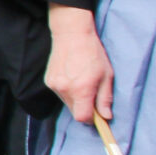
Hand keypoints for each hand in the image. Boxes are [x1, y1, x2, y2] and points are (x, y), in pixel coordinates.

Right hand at [46, 6, 113, 124]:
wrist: (71, 35)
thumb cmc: (92, 53)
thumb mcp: (106, 75)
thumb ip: (105, 98)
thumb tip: (106, 116)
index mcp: (82, 89)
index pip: (83, 118)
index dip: (92, 119)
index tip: (98, 115)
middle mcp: (65, 89)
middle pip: (75, 111)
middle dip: (85, 108)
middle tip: (92, 94)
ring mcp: (54, 85)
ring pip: (67, 103)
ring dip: (76, 99)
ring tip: (81, 81)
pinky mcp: (48, 81)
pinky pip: (60, 94)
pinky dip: (67, 91)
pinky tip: (72, 77)